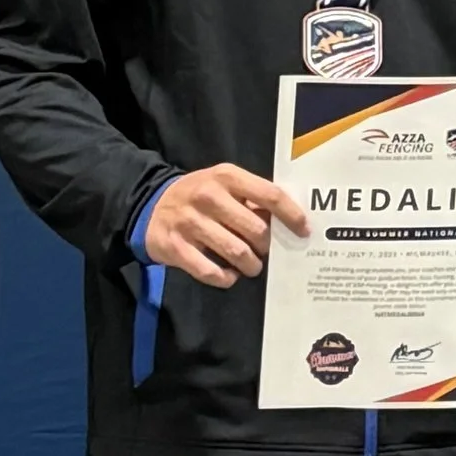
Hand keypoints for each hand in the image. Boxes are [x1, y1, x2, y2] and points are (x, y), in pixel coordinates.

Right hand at [143, 164, 308, 286]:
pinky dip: (225, 278)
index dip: (292, 215)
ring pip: (236, 252)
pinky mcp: (175, 247)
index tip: (304, 230)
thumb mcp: (226, 185)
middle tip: (267, 252)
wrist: (151, 206)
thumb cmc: (201, 196)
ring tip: (252, 266)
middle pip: (256, 229)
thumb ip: (254, 198)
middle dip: (267, 246)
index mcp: (227, 177)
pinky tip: (230, 276)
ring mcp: (190, 222)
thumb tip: (289, 220)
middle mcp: (208, 196)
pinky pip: (210, 271)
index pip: (270, 195)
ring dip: (250, 265)